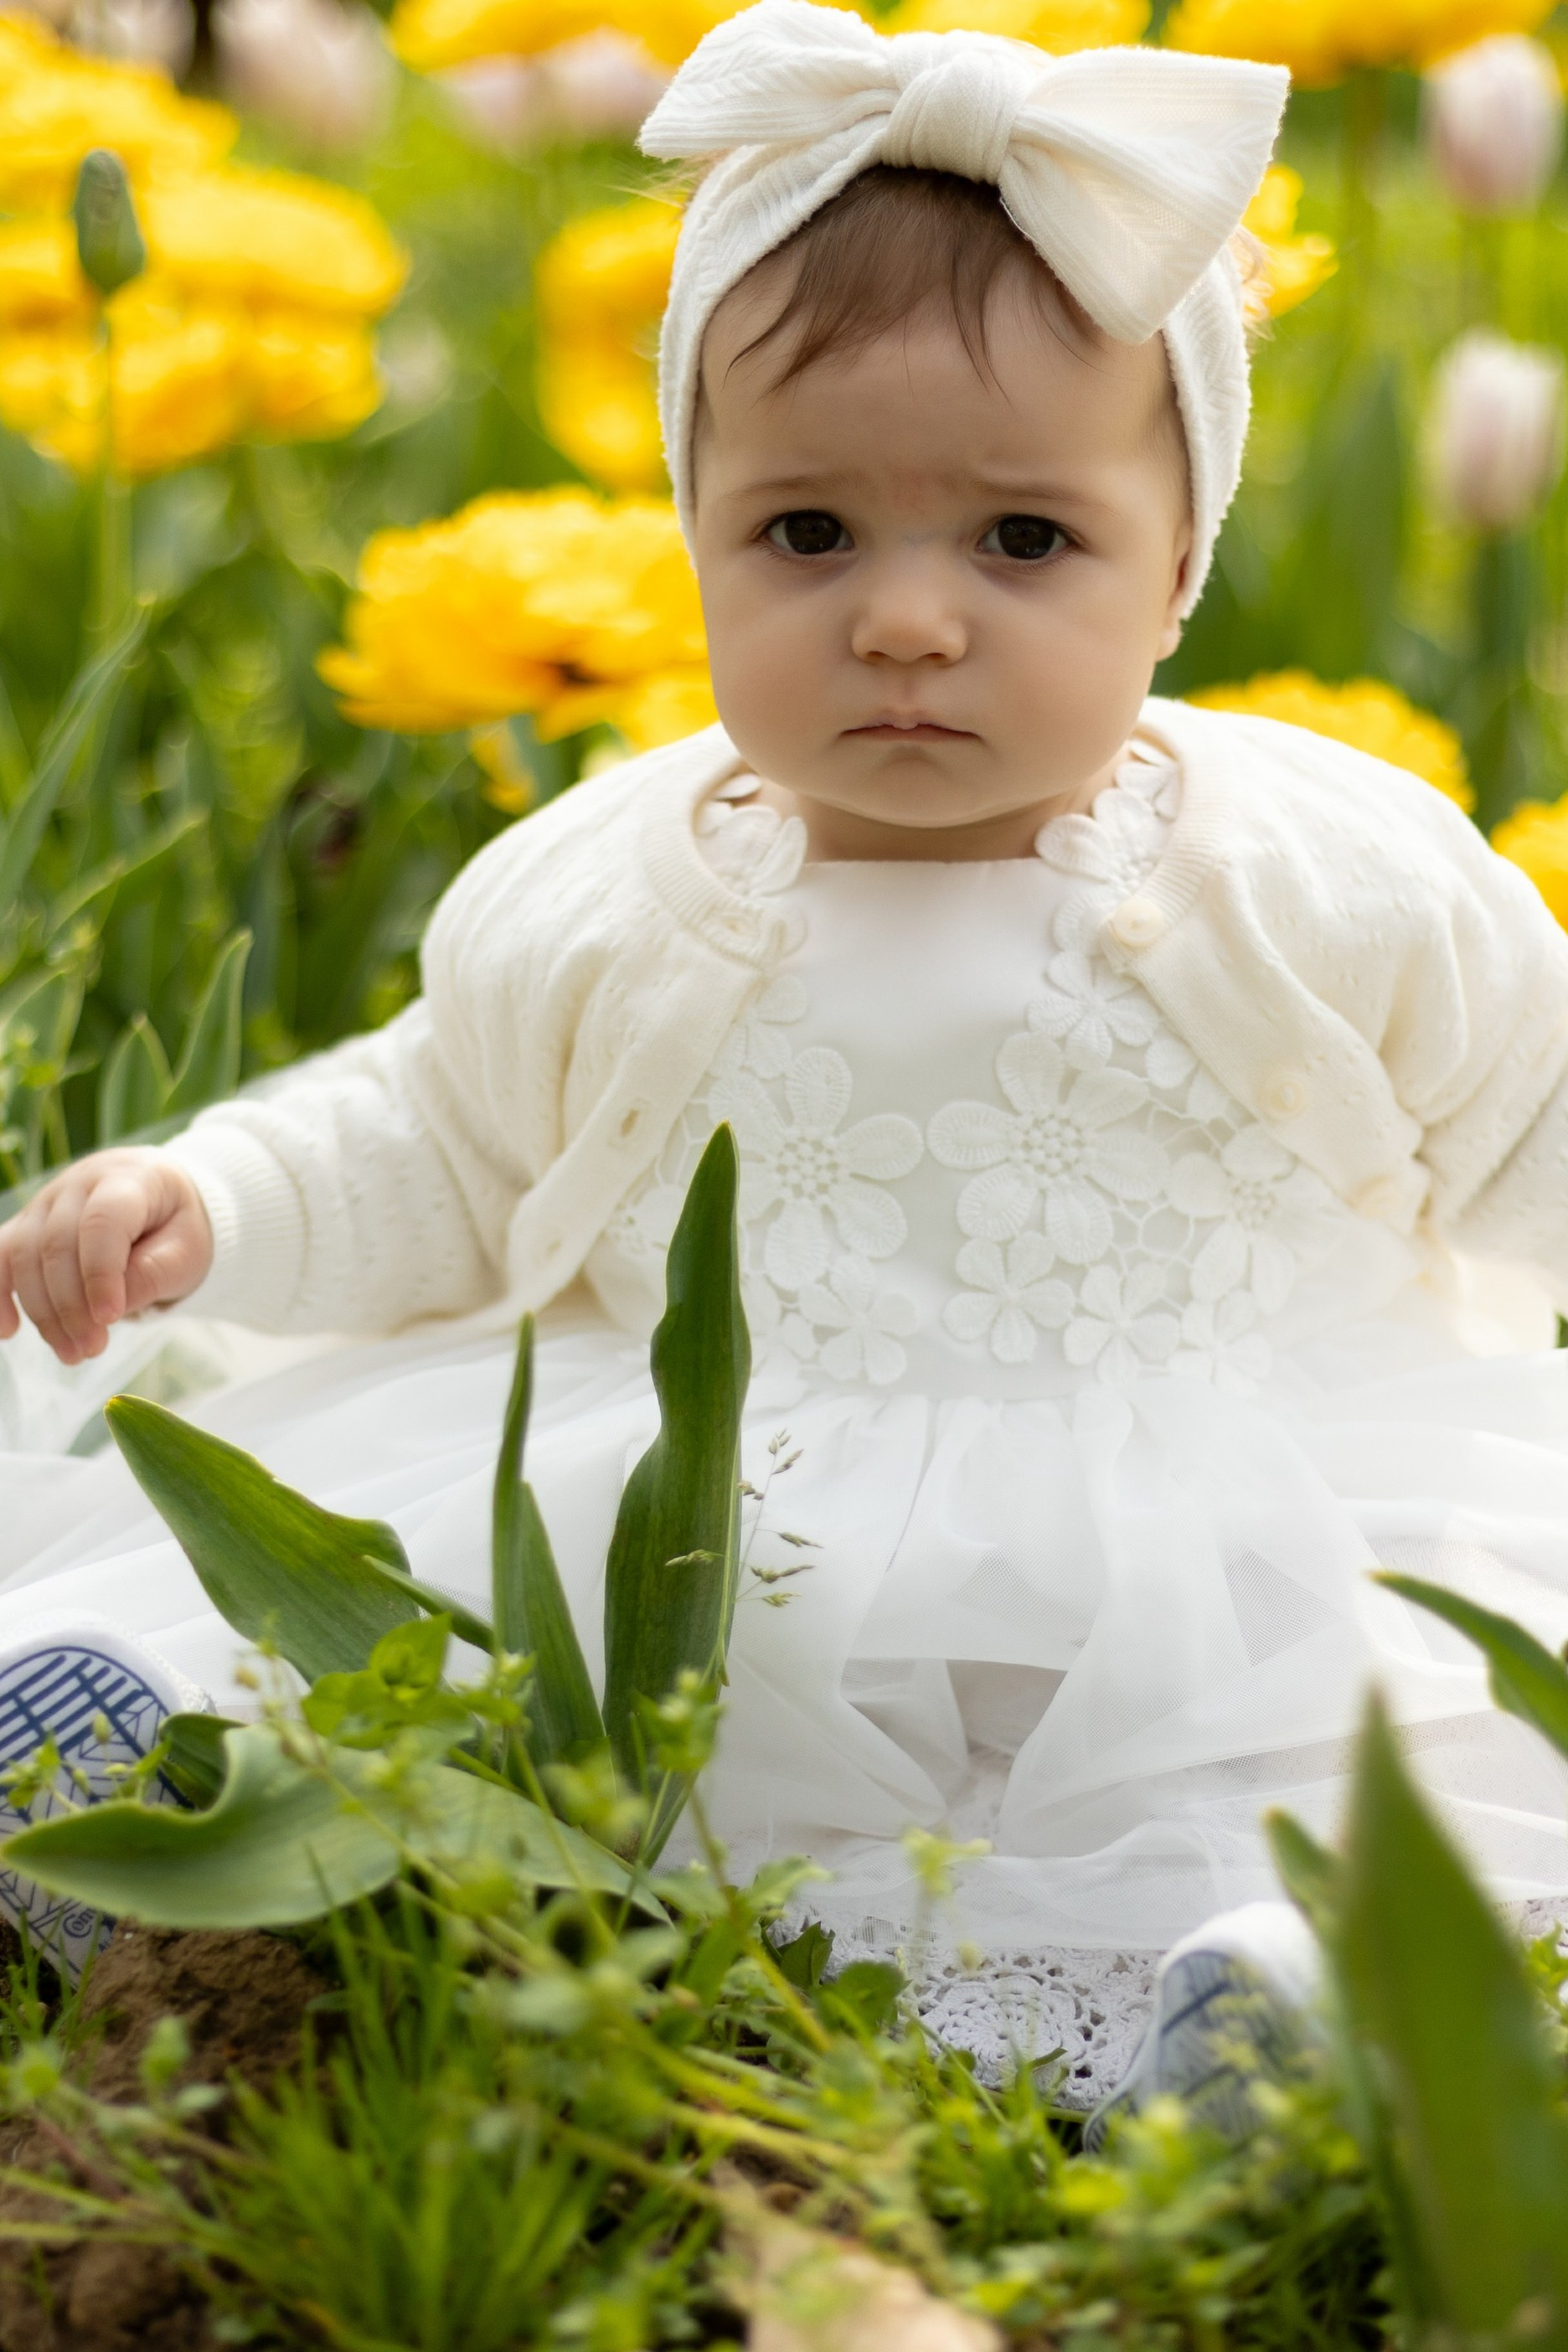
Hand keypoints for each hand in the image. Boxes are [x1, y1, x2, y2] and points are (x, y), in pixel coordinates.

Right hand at [0, 1149, 213, 1364]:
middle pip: (57, 1244)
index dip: (101, 1273)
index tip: (110, 1318)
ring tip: (72, 1353)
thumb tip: (110, 1308)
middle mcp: (80, 1183)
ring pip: (24, 1255)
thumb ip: (155, 1273)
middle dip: (71, 1306)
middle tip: (92, 1350)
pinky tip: (8, 1331)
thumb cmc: (177, 1228)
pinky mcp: (28, 1225)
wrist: (161, 1206)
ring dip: (43, 1312)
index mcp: (130, 1178)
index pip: (103, 1221)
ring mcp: (47, 1202)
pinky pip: (0, 1256)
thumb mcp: (188, 1250)